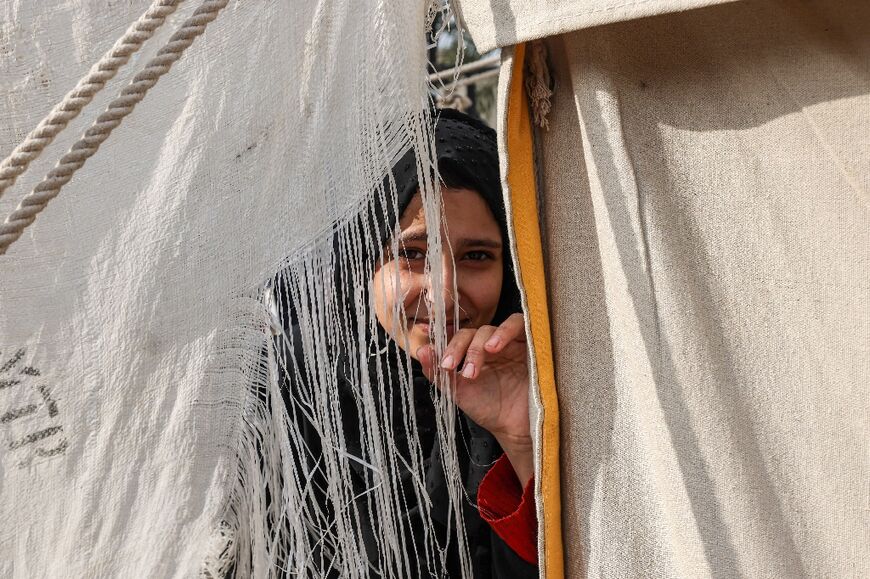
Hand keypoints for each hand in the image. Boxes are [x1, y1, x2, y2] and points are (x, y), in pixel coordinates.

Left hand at [417, 313, 532, 486]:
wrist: (516, 428)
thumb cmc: (489, 409)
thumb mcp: (459, 392)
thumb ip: (439, 373)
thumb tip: (421, 350)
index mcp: (474, 354)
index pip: (457, 337)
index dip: (447, 343)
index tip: (440, 357)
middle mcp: (491, 346)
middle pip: (472, 332)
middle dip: (461, 348)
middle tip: (457, 368)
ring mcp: (511, 344)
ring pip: (492, 327)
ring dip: (480, 341)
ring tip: (477, 359)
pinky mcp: (531, 344)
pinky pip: (520, 325)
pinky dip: (506, 331)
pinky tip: (495, 347)